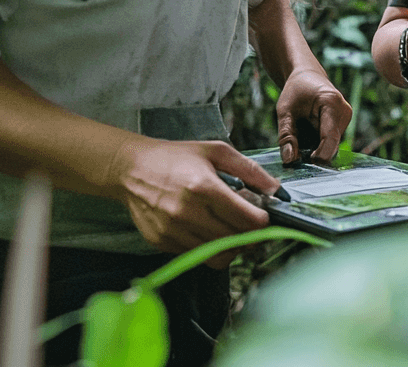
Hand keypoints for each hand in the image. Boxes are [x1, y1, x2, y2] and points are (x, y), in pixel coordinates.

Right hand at [109, 138, 278, 266]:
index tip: (264, 217)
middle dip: (250, 236)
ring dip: (231, 246)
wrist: (131, 169)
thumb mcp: (216, 152)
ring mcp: (172, 230)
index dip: (262, 222)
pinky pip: (196, 256)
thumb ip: (250, 171)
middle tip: (251, 225)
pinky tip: (206, 229)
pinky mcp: (161, 242)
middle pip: (235, 241)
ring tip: (231, 229)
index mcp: (203, 187)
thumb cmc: (176, 157)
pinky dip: (208, 247)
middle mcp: (187, 212)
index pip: (246, 220)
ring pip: (217, 255)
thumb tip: (276, 190)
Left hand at [276, 68, 352, 163]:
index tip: (302, 163)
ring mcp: (346, 118)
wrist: (307, 76)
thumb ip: (286, 136)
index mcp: (332, 103)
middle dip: (313, 152)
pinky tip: (308, 133)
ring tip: (301, 135)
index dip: (318, 155)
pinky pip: (331, 142)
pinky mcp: (343, 124)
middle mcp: (345, 112)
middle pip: (331, 145)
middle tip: (294, 150)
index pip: (330, 138)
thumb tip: (290, 161)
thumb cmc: (295, 91)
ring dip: (315, 147)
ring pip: (331, 146)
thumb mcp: (284, 111)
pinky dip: (318, 143)